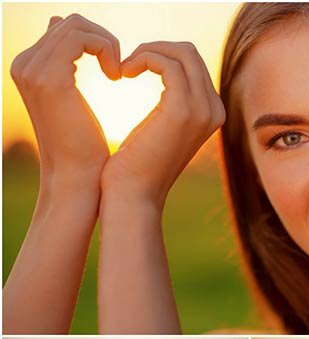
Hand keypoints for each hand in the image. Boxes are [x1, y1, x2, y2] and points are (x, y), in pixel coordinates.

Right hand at [10, 13, 120, 189]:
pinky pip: (84, 38)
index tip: (111, 69)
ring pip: (77, 25)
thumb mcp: (69, 94)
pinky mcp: (50, 77)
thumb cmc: (81, 147)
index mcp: (26, 68)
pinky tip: (115, 77)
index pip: (62, 28)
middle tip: (117, 69)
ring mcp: (33, 70)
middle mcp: (23, 65)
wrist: (76, 181)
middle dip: (101, 39)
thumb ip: (61, 57)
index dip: (92, 41)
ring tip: (117, 73)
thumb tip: (57, 20)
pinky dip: (106, 49)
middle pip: (70, 22)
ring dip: (106, 44)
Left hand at [101, 40, 224, 209]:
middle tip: (127, 65)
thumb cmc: (137, 168)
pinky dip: (142, 59)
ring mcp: (202, 110)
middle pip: (190, 53)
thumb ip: (169, 103)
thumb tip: (163, 71)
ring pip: (180, 52)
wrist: (133, 198)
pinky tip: (123, 73)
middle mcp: (214, 110)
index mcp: (212, 113)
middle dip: (156, 49)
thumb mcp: (159, 128)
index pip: (193, 63)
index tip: (134, 68)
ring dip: (147, 52)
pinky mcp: (182, 110)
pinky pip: (165, 63)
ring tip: (124, 68)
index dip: (162, 56)